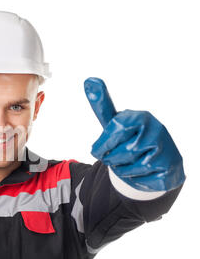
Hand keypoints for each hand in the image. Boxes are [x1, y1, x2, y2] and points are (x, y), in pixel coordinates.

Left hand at [84, 77, 184, 191]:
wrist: (159, 161)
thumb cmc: (132, 139)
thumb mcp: (116, 123)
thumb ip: (102, 106)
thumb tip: (89, 80)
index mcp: (140, 117)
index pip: (116, 128)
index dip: (103, 143)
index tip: (95, 151)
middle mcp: (155, 129)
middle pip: (119, 152)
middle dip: (111, 158)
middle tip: (112, 157)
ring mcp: (164, 149)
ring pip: (128, 167)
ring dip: (121, 169)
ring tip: (129, 162)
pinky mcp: (169, 167)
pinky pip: (139, 179)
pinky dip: (134, 178)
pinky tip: (141, 172)